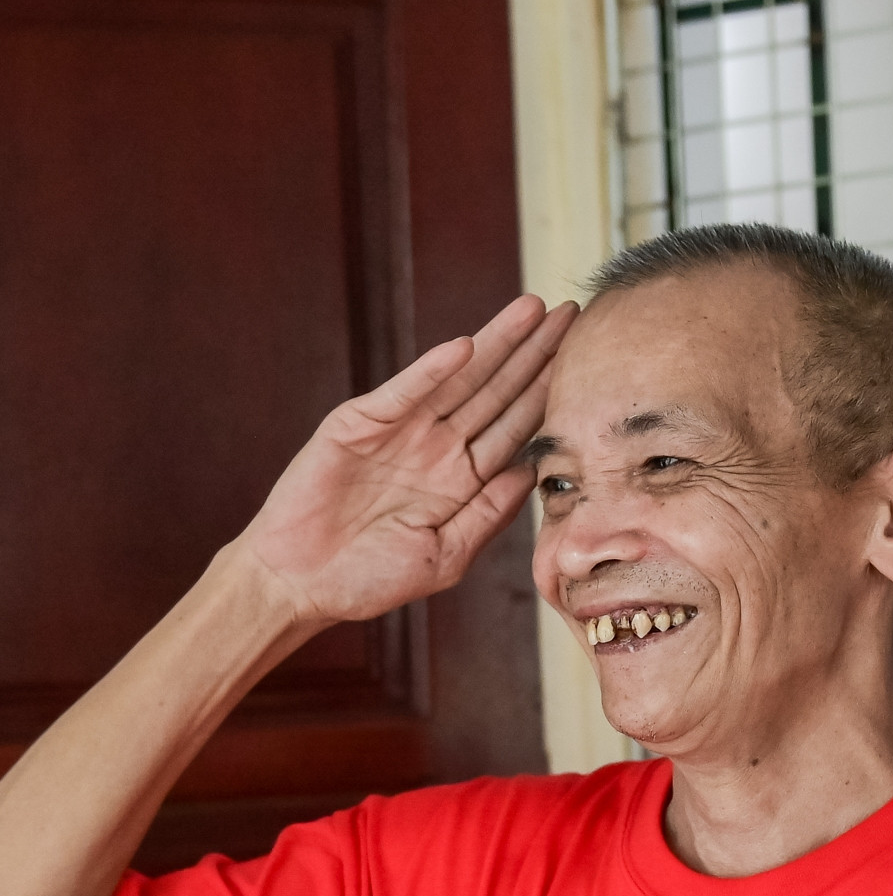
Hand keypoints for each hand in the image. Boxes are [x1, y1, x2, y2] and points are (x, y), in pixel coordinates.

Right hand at [238, 294, 579, 627]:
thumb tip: (533, 473)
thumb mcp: (447, 555)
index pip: (517, 426)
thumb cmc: (371, 578)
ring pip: (458, 380)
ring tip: (531, 310)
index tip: (586, 362)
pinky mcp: (358, 424)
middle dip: (534, 352)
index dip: (549, 392)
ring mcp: (400, 431)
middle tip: (572, 313)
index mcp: (463, 479)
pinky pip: (403, 394)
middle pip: (497, 391)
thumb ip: (490, 515)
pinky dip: (431, 371)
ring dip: (494, 344)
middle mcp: (438, 447)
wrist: (303, 585)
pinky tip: (464, 348)